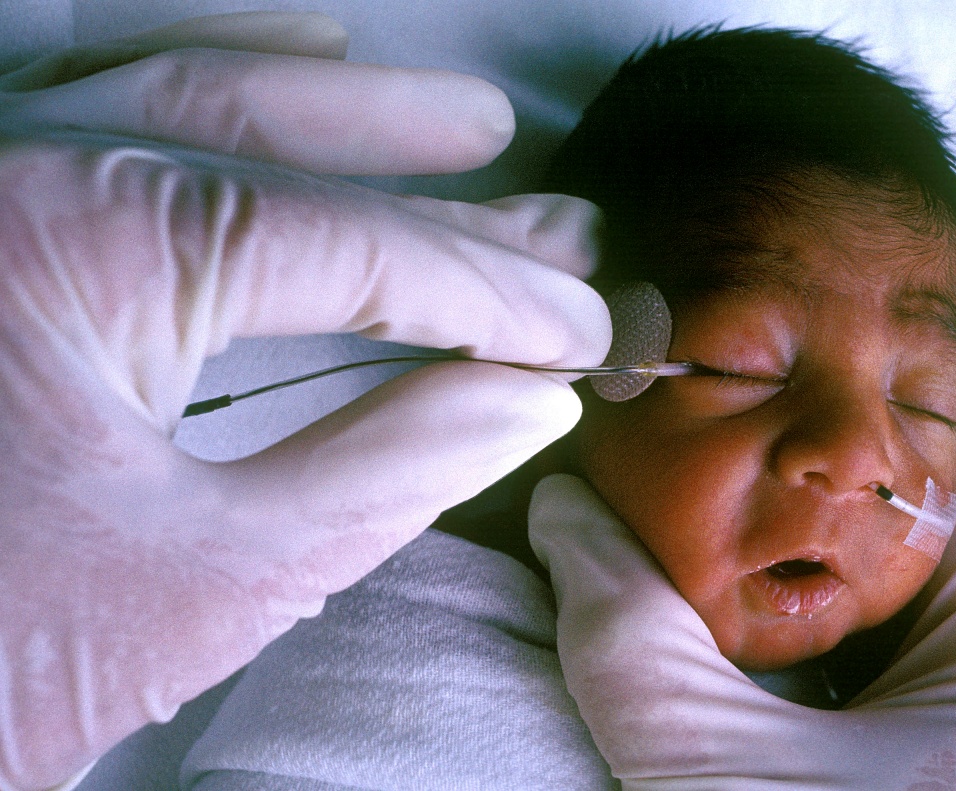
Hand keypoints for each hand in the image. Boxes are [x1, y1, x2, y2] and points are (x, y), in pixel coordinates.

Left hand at [0, 13, 607, 789]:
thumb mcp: (202, 582)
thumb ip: (385, 473)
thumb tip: (523, 401)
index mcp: (72, 244)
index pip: (354, 250)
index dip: (493, 292)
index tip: (577, 327)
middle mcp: (6, 169)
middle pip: (278, 152)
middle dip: (442, 193)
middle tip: (559, 216)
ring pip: (173, 88)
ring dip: (328, 104)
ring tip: (450, 117)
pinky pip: (78, 101)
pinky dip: (189, 72)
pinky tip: (273, 56)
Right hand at [529, 472, 955, 790]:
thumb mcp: (704, 768)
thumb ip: (628, 630)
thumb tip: (566, 512)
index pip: (943, 508)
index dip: (848, 452)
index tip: (770, 412)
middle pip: (912, 570)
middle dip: (809, 530)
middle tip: (719, 477)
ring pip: (883, 635)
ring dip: (800, 600)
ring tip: (716, 546)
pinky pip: (869, 700)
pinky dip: (804, 666)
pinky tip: (735, 643)